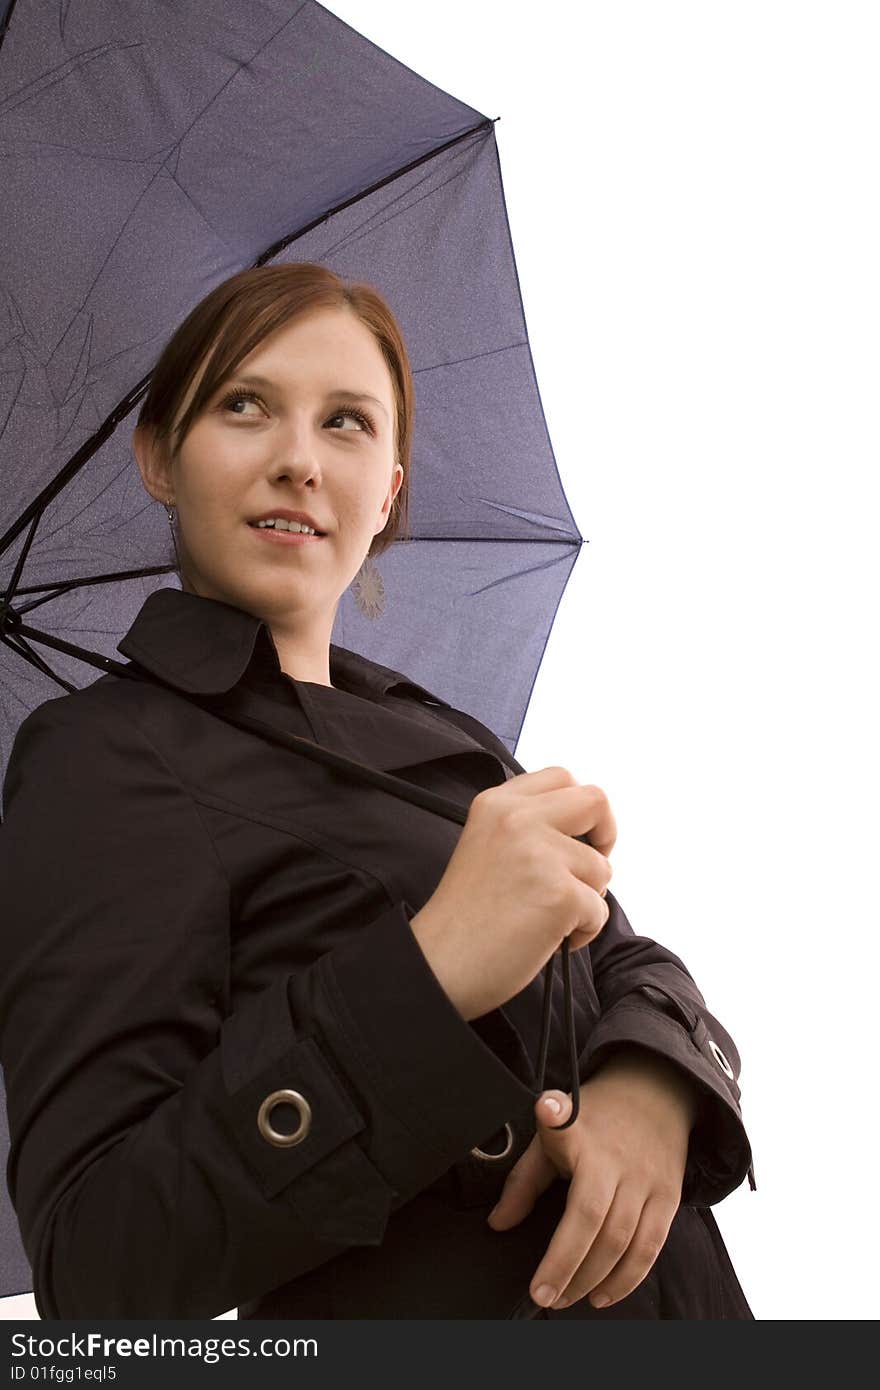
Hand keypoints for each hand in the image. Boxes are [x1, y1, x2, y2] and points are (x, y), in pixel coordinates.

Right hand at [410, 768, 615, 1020]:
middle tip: (584, 871)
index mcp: (496, 803)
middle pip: (595, 800)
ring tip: (546, 918)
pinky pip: (599, 911)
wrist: (439, 965)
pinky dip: (582, 932)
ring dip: (586, 899)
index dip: (581, 810)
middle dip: (605, 837)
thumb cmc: (465, 917)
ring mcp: (540, 853)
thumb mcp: (487, 845)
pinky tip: (545, 939)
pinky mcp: (559, 893)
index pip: (562, 778)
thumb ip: (527, 826)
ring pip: (602, 868)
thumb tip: (586, 831)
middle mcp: (517, 818)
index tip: (575, 839)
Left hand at [486, 1047, 700, 1310]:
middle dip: (566, 1265)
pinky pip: (649, 1248)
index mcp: (580, 1133)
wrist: (655, 1094)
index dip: (555, 1116)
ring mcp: (646, 1180)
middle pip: (593, 1218)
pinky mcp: (669, 1198)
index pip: (566, 1126)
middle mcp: (616, 1158)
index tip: (546, 1108)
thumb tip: (498, 1224)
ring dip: (592, 1279)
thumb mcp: (553, 1134)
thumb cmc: (595, 1120)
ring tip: (565, 1299)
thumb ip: (525, 1179)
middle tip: (542, 1295)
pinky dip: (626, 1280)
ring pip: (622, 1241)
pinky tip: (601, 1295)